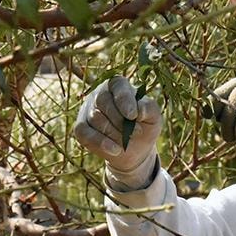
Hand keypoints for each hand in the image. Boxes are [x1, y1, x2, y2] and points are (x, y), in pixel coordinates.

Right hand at [74, 76, 162, 190]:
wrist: (135, 149)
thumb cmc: (144, 126)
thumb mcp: (154, 117)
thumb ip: (149, 108)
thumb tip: (139, 109)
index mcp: (119, 85)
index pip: (117, 85)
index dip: (124, 99)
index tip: (133, 116)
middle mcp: (100, 93)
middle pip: (103, 101)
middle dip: (120, 120)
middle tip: (136, 133)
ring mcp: (88, 110)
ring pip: (95, 118)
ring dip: (114, 133)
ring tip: (128, 142)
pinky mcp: (80, 127)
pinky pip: (84, 132)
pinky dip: (101, 142)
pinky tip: (115, 150)